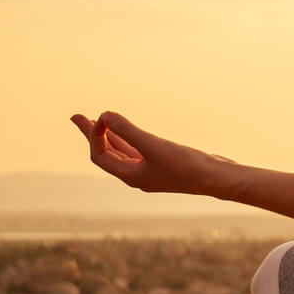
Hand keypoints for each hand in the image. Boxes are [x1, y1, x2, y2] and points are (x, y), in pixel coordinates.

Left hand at [69, 111, 231, 196]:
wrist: (218, 178)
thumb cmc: (186, 166)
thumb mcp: (154, 146)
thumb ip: (128, 130)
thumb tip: (104, 115)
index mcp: (130, 176)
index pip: (100, 156)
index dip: (95, 136)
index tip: (102, 117)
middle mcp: (137, 175)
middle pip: (107, 153)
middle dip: (92, 134)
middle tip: (75, 116)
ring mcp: (150, 170)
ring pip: (123, 150)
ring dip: (110, 134)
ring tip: (98, 119)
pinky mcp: (164, 163)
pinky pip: (139, 149)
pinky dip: (129, 137)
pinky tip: (127, 129)